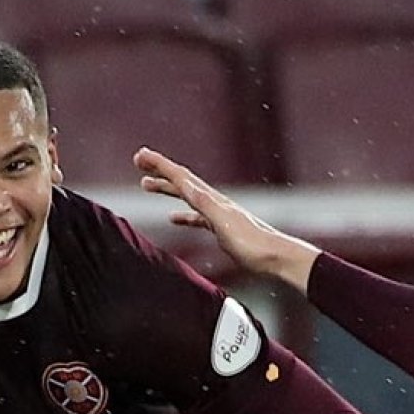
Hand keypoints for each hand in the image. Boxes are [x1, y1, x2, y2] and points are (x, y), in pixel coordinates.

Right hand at [135, 147, 318, 291]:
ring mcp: (217, 215)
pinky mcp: (221, 230)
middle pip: (181, 181)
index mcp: (211, 199)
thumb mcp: (223, 222)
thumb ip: (204, 203)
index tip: (141, 155)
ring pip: (186, 197)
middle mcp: (214, 202)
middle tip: (138, 162)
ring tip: (147, 185)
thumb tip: (185, 183)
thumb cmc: (252, 243)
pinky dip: (183, 214)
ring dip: (167, 189)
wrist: (275, 258)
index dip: (160, 165)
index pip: (181, 177)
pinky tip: (174, 219)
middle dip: (159, 171)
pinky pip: (196, 217)